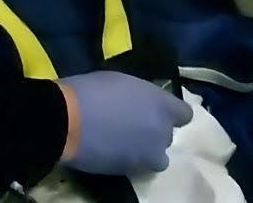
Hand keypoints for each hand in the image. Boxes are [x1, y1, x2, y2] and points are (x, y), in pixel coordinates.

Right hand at [55, 70, 193, 175]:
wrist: (67, 120)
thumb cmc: (92, 91)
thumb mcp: (123, 82)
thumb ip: (141, 96)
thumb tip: (140, 104)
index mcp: (162, 104)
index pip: (185, 114)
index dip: (172, 114)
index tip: (157, 112)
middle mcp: (161, 130)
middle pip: (168, 135)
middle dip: (155, 132)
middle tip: (134, 127)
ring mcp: (147, 153)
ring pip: (159, 158)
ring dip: (147, 152)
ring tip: (127, 145)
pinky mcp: (131, 170)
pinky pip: (140, 168)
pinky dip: (131, 163)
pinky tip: (114, 154)